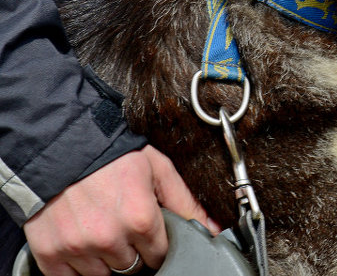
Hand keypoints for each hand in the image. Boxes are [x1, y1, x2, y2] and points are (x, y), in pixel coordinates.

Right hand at [23, 145, 218, 275]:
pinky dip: (78, 265)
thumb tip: (214, 229)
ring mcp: (77, 248)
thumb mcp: (157, 169)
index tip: (150, 231)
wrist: (59, 145)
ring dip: (106, 258)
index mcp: (139, 217)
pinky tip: (82, 240)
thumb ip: (185, 202)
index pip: (160, 255)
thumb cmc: (111, 155)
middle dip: (133, 250)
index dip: (157, 244)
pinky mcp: (49, 255)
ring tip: (103, 228)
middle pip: (133, 268)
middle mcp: (108, 237)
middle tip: (124, 225)